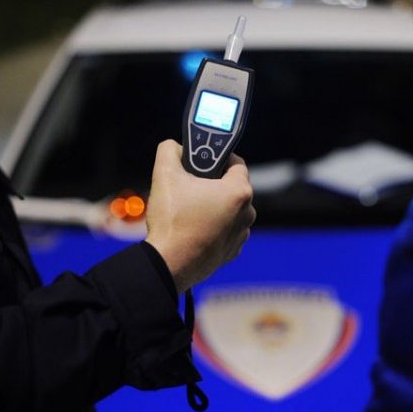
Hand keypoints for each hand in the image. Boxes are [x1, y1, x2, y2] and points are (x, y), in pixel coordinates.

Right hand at [145, 140, 255, 293]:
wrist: (169, 264)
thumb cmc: (172, 221)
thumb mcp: (165, 175)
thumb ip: (169, 150)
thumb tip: (174, 147)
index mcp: (239, 192)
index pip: (236, 162)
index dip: (218, 157)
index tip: (202, 161)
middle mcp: (247, 213)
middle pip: (231, 188)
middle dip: (212, 184)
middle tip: (189, 187)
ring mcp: (241, 234)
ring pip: (228, 210)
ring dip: (212, 207)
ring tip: (188, 211)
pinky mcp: (231, 251)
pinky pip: (224, 231)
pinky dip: (212, 227)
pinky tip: (192, 229)